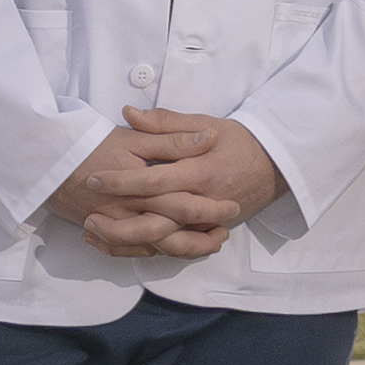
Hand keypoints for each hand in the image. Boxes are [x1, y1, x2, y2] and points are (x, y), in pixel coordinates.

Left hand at [65, 109, 285, 259]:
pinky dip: (146, 251)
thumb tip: (129, 113)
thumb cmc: (239, 141)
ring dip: (128, 242)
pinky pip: (175, 250)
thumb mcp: (205, 123)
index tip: (96, 179)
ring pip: (163, 242)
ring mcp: (206, 222)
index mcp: (199, 170)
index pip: (154, 179)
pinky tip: (121, 246)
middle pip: (156, 219)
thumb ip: (166, 122)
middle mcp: (202, 201)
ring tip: (97, 234)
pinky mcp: (207, 233)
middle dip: (118, 220)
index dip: (123, 181)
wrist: (277, 165)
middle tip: (88, 215)